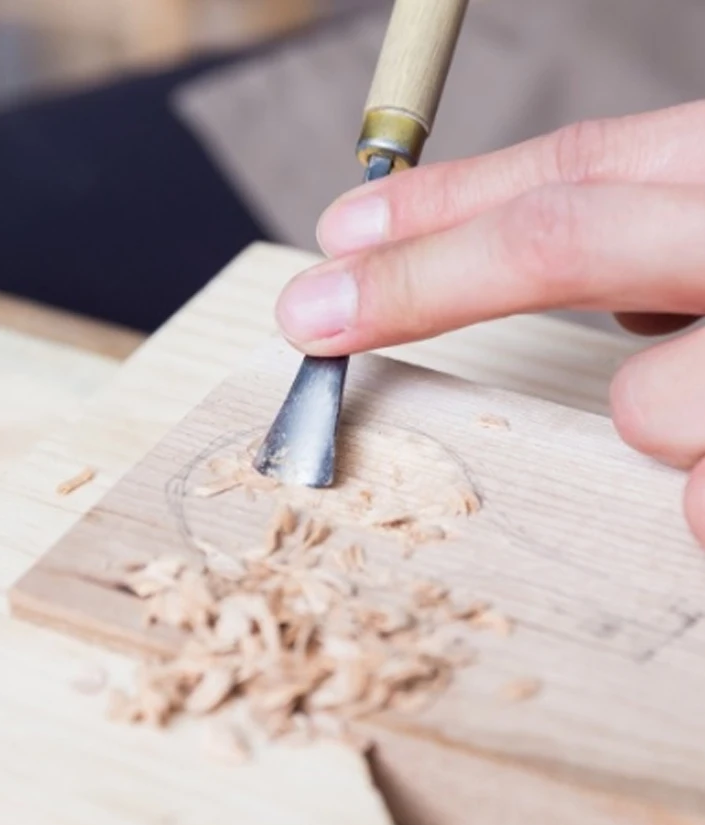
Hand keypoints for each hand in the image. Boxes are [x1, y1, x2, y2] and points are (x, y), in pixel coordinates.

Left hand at [275, 101, 704, 542]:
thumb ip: (637, 250)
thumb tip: (539, 270)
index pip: (578, 165)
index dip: (443, 201)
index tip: (341, 228)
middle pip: (559, 240)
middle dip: (420, 281)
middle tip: (313, 313)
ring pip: (642, 406)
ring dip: (648, 420)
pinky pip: (697, 504)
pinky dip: (696, 499)